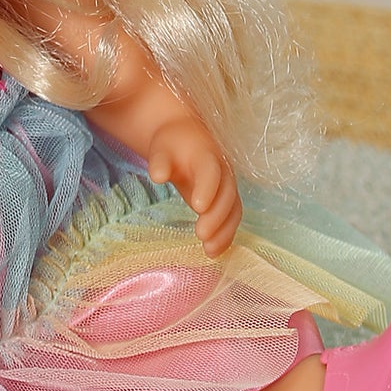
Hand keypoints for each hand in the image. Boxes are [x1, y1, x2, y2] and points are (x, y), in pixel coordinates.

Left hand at [147, 116, 242, 256]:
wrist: (185, 139)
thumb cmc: (171, 145)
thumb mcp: (161, 148)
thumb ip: (159, 161)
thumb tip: (157, 177)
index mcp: (207, 156)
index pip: (211, 173)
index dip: (207, 190)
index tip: (198, 207)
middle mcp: (224, 172)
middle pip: (227, 195)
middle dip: (217, 217)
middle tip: (201, 234)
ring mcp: (228, 187)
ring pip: (233, 211)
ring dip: (225, 232)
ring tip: (209, 251)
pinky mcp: (226, 202)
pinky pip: (230, 219)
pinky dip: (225, 236)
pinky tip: (213, 252)